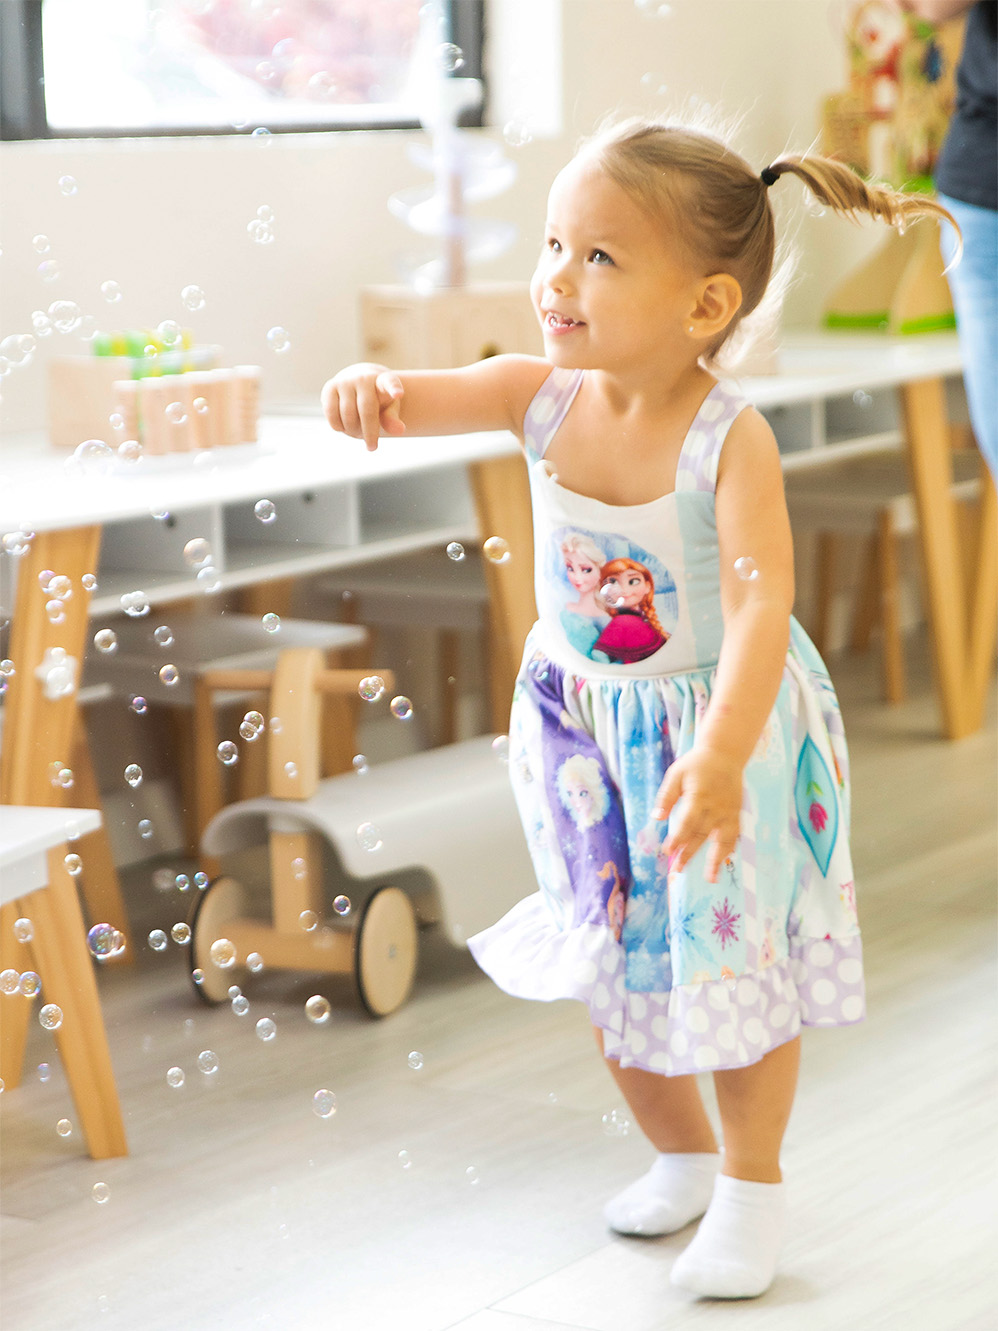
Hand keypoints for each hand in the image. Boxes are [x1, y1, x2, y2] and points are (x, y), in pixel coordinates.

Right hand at [321, 363, 405, 452]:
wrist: (356, 384)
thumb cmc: (377, 400)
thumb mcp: (388, 409)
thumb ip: (392, 419)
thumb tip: (399, 430)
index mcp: (383, 381)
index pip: (390, 383)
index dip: (394, 388)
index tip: (398, 394)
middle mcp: (364, 378)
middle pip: (367, 410)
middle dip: (369, 432)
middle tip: (372, 448)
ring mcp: (346, 381)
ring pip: (347, 414)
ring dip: (352, 430)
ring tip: (357, 432)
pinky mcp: (330, 387)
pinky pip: (331, 412)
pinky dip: (337, 426)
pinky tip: (343, 427)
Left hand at [653, 748, 742, 884]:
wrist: (725, 754)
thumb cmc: (696, 765)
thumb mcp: (676, 774)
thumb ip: (666, 796)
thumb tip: (656, 818)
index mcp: (699, 796)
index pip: (687, 822)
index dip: (677, 838)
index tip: (667, 851)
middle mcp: (716, 807)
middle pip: (702, 834)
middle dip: (689, 853)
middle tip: (677, 869)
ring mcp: (729, 812)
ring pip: (722, 840)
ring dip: (716, 860)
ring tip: (710, 878)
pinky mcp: (736, 813)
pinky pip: (734, 835)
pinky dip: (729, 850)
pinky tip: (723, 863)